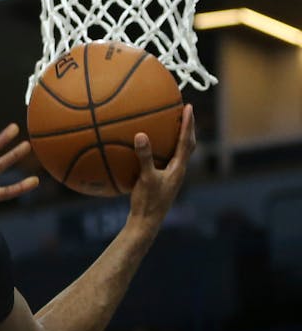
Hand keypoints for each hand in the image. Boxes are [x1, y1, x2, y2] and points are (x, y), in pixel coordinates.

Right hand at [127, 104, 194, 226]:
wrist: (146, 223)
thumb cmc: (148, 202)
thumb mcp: (145, 178)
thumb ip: (144, 156)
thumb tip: (141, 135)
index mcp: (179, 168)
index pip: (187, 141)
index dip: (188, 123)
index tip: (188, 107)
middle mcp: (178, 171)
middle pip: (188, 145)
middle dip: (187, 128)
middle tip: (184, 112)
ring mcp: (171, 177)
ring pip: (178, 153)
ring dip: (177, 138)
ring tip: (170, 125)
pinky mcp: (162, 181)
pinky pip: (166, 160)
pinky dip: (162, 149)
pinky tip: (149, 148)